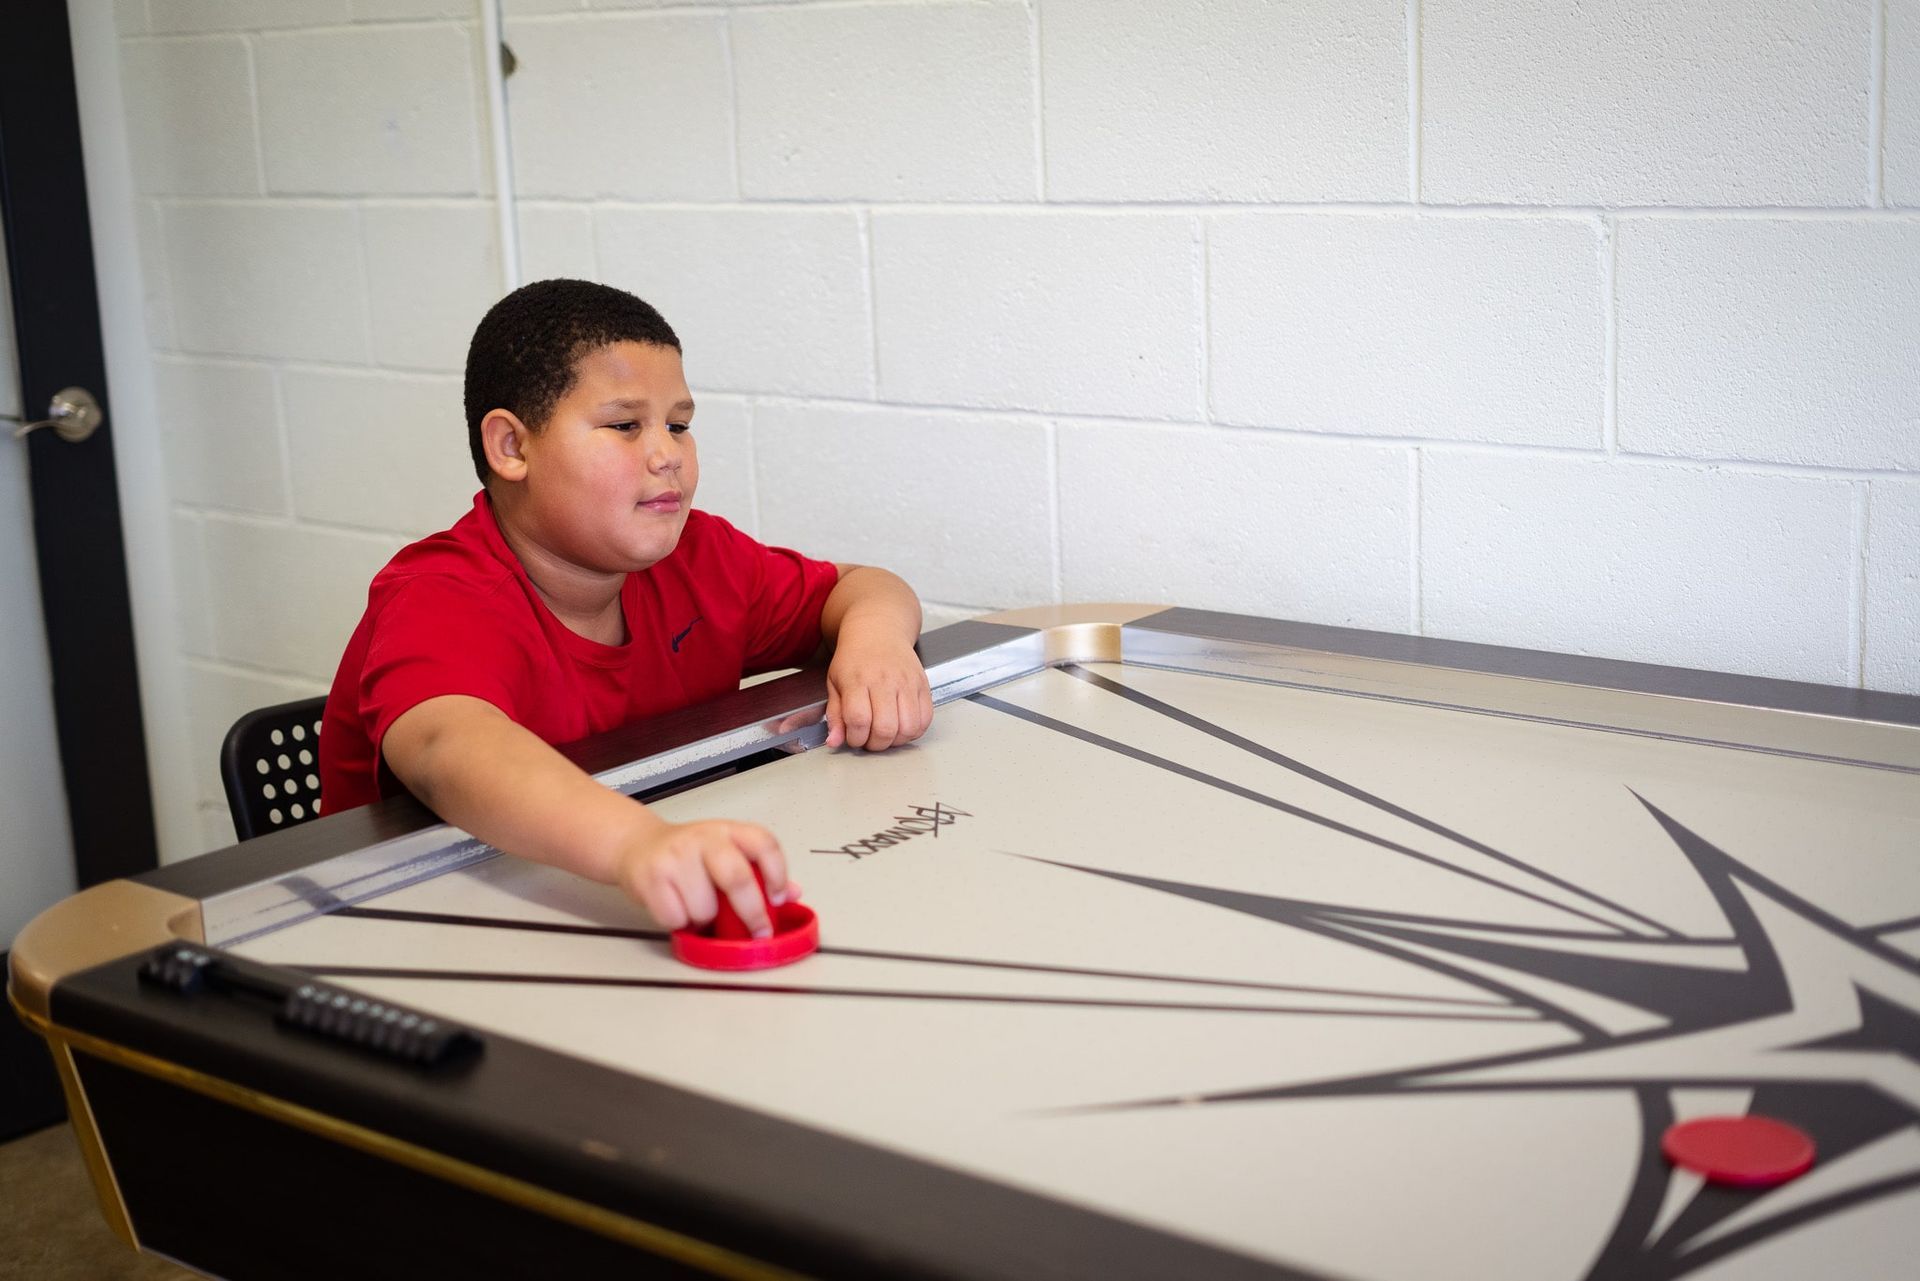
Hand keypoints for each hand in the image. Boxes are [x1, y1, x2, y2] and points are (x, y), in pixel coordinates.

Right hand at [613, 819, 797, 937]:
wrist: (636, 844)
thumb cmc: (687, 853)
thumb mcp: (727, 852)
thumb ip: (759, 872)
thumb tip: (794, 894)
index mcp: (729, 830)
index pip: (764, 844)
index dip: (778, 874)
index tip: (779, 899)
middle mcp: (704, 838)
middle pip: (737, 878)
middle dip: (752, 912)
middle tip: (758, 931)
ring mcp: (676, 856)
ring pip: (705, 908)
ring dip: (705, 919)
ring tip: (698, 906)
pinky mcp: (653, 877)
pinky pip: (677, 918)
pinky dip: (680, 923)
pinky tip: (677, 907)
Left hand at [824, 638, 932, 749]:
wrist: (879, 631)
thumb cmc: (854, 659)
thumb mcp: (835, 683)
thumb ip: (835, 715)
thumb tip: (833, 741)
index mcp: (858, 680)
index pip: (859, 720)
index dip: (855, 738)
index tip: (853, 737)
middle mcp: (885, 680)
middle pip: (885, 728)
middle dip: (876, 744)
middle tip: (870, 738)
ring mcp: (907, 682)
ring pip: (908, 727)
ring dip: (896, 741)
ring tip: (886, 733)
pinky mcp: (923, 685)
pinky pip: (926, 719)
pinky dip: (914, 731)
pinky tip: (902, 726)